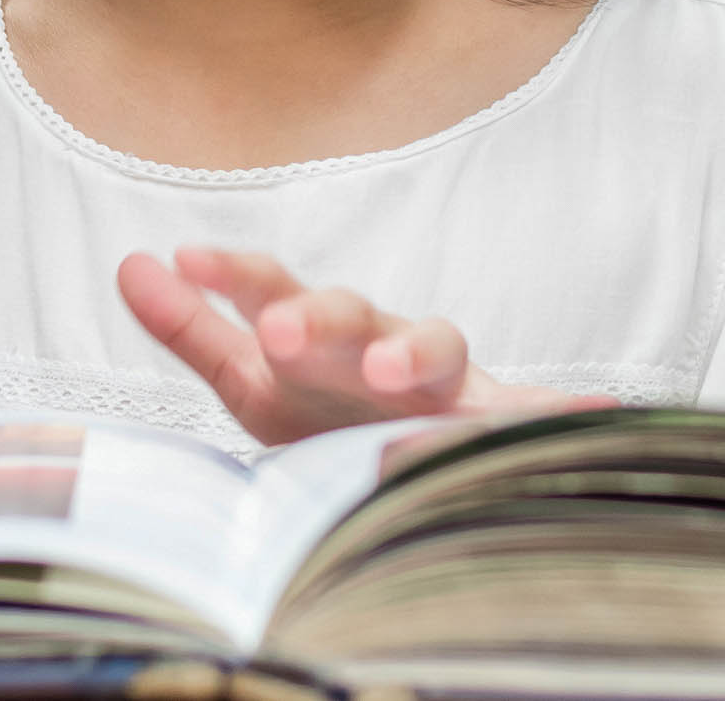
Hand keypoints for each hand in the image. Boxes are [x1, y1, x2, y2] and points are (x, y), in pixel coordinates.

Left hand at [117, 247, 610, 447]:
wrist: (421, 464)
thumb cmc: (333, 414)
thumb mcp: (259, 382)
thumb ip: (196, 330)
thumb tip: (130, 263)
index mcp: (326, 335)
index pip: (278, 289)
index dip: (235, 275)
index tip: (185, 260)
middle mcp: (386, 345)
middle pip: (353, 314)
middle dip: (316, 319)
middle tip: (278, 334)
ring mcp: (449, 384)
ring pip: (437, 349)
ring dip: (412, 352)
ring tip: (390, 368)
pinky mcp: (502, 427)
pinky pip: (538, 418)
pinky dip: (567, 416)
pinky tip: (595, 415)